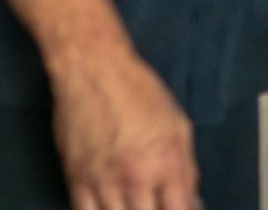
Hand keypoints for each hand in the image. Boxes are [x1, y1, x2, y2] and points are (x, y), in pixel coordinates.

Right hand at [47, 40, 198, 209]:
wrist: (93, 71)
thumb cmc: (140, 92)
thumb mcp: (178, 125)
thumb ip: (187, 168)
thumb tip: (190, 203)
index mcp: (166, 164)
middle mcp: (136, 179)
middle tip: (153, 203)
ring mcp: (104, 183)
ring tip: (133, 203)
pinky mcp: (76, 180)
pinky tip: (110, 207)